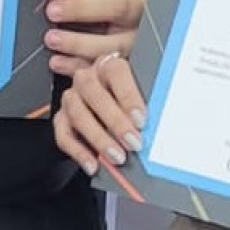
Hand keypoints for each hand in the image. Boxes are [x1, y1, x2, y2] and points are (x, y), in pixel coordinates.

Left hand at [42, 0, 148, 76]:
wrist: (136, 17)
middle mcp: (137, 11)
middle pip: (116, 7)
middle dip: (81, 9)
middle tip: (52, 11)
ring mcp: (135, 39)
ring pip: (114, 43)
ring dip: (78, 42)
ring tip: (52, 39)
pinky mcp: (127, 62)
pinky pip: (105, 68)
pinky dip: (79, 66)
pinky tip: (58, 62)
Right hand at [52, 51, 145, 176]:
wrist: (120, 103)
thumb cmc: (136, 98)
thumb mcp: (146, 90)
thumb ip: (152, 98)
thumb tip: (167, 115)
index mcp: (109, 65)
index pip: (116, 72)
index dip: (128, 96)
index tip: (141, 119)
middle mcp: (87, 78)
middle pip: (94, 92)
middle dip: (114, 121)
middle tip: (133, 142)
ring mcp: (72, 98)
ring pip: (77, 113)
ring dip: (98, 137)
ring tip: (117, 156)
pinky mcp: (62, 119)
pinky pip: (63, 135)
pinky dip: (78, 152)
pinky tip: (93, 164)